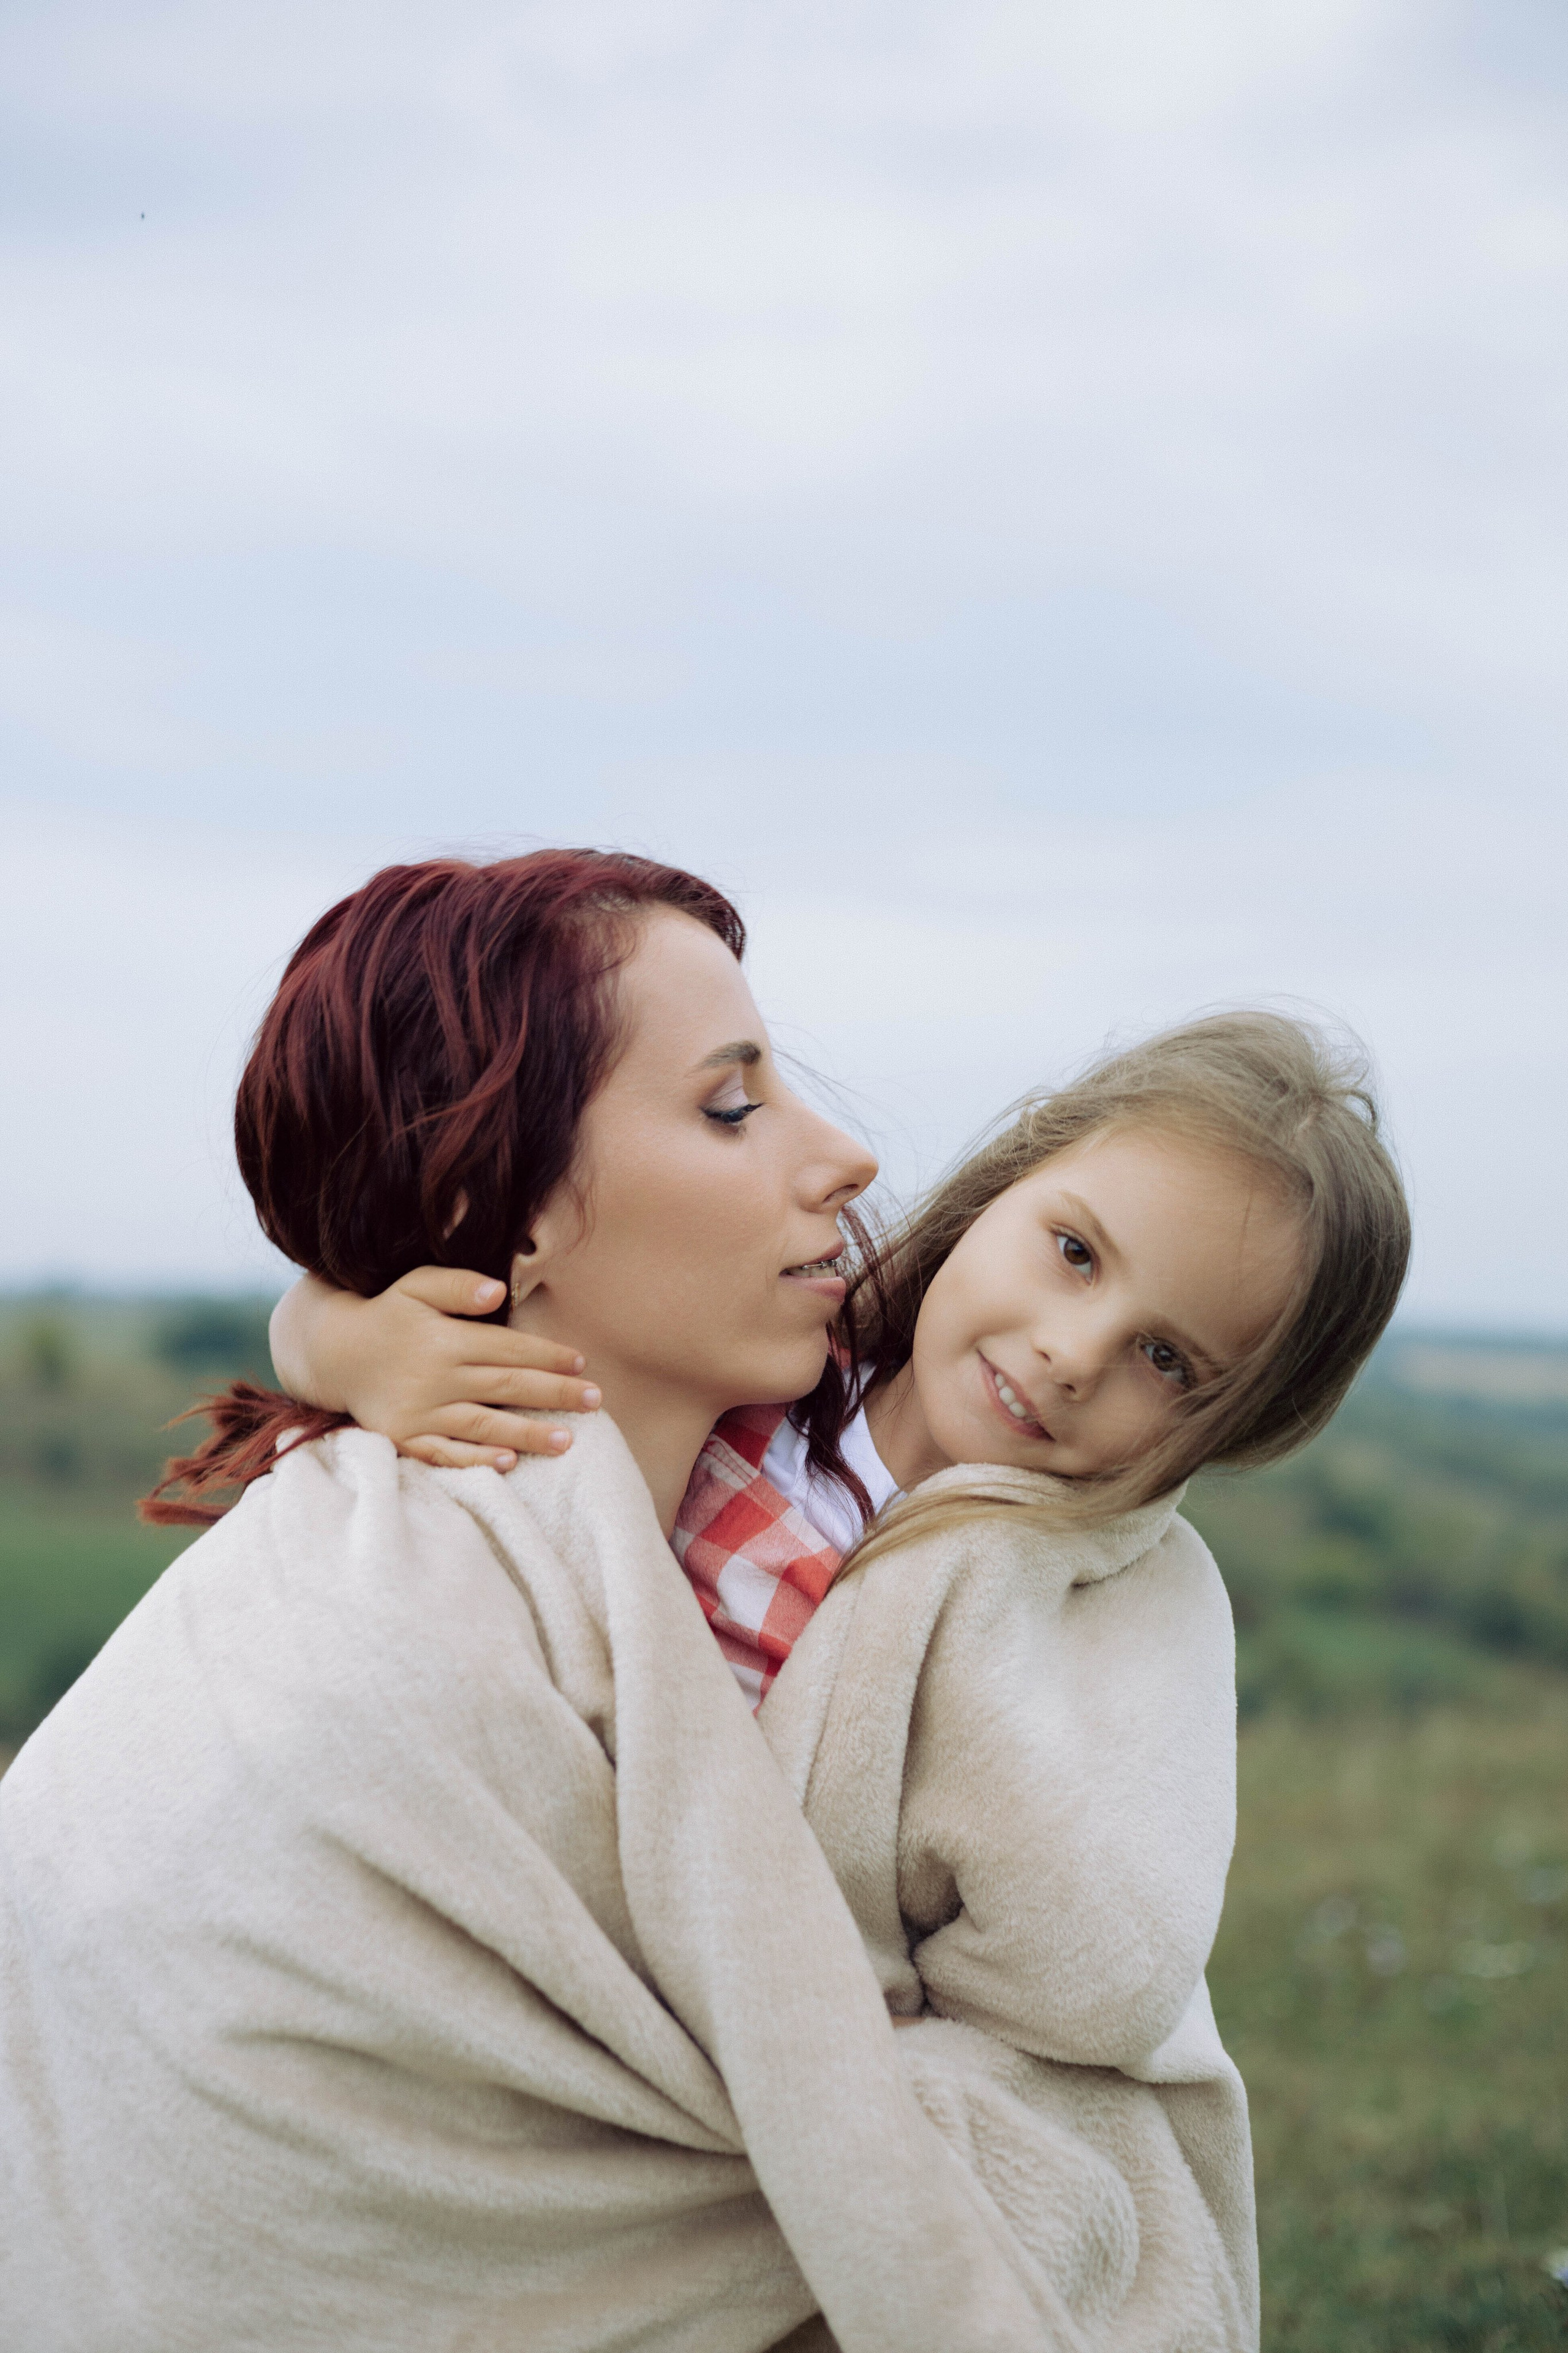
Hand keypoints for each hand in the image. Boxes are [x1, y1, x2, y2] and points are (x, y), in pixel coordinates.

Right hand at [269, 1266, 600, 1470]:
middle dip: (554, 1395)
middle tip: (595, 1402)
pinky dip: (477, 1461)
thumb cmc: (388, 1314)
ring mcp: (420, 1412)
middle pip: (506, 1388)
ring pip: (484, 1426)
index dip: (547, 1356)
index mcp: (444, 1339)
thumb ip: (457, 1285)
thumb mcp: (417, 1286)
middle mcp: (435, 1378)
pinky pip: (446, 1454)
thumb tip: (499, 1291)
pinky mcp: (405, 1438)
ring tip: (568, 1441)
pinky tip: (509, 1464)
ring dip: (529, 1434)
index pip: (508, 1349)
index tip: (581, 1364)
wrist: (333, 1353)